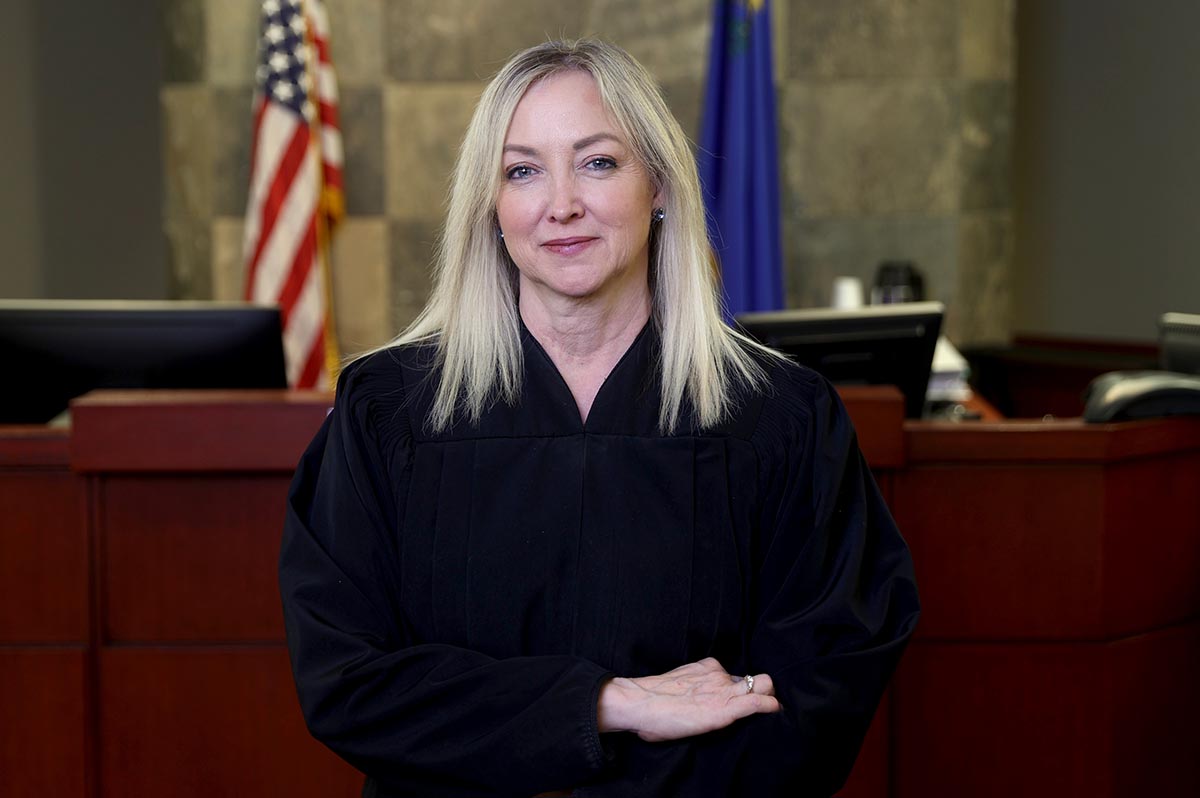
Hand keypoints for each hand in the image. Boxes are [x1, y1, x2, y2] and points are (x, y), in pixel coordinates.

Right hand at [597, 657, 779, 741]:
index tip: (742, 698)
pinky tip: (774, 711)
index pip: (734, 676)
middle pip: (753, 678)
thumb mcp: (677, 685)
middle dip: (761, 689)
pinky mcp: (726, 707)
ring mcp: (724, 688)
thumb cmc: (651, 701)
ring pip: (762, 686)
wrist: (641, 702)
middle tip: (761, 703)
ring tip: (770, 710)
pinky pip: (757, 703)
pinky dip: (769, 707)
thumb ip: (690, 691)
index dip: (741, 689)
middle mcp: (718, 674)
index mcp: (706, 667)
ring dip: (768, 697)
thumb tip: (688, 705)